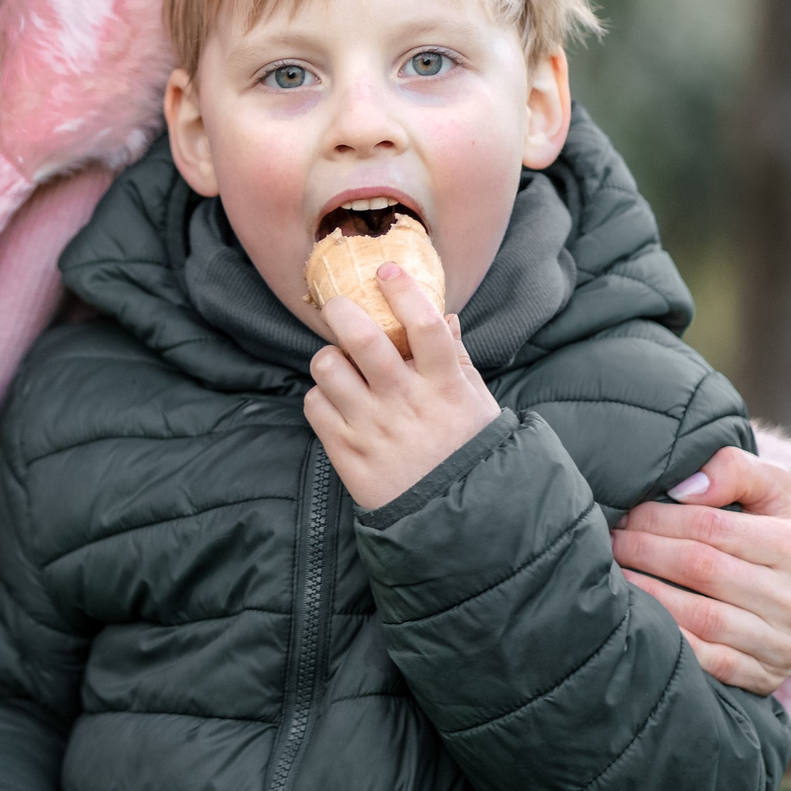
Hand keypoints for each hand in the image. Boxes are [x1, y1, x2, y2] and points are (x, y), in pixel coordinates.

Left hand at [305, 263, 503, 512]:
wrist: (453, 521)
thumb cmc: (468, 453)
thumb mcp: (476, 404)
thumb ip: (457, 358)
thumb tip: (446, 315)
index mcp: (444, 385)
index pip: (425, 325)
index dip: (403, 290)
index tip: (387, 269)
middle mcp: (406, 402)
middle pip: (362, 338)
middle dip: (341, 310)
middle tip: (338, 305)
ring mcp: (373, 428)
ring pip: (327, 367)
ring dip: (329, 358)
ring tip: (341, 365)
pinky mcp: (346, 453)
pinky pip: (314, 404)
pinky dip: (321, 396)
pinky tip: (337, 402)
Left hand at [611, 445, 790, 695]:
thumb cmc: (783, 530)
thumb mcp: (774, 488)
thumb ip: (735, 470)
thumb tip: (685, 488)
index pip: (710, 527)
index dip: (658, 518)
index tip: (625, 513)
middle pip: (700, 569)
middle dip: (644, 552)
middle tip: (610, 542)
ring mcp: (784, 643)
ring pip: (700, 617)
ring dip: (648, 595)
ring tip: (616, 575)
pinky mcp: (767, 677)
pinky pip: (708, 661)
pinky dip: (669, 640)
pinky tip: (641, 619)